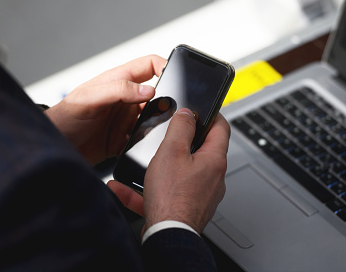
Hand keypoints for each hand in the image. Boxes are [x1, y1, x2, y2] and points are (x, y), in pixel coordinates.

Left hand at [45, 55, 165, 164]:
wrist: (54, 148)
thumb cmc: (64, 118)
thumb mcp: (89, 99)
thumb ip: (118, 90)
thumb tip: (148, 90)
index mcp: (118, 81)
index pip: (150, 65)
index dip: (166, 66)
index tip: (178, 77)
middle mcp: (125, 99)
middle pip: (158, 93)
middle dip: (169, 100)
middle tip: (174, 111)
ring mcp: (126, 119)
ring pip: (155, 118)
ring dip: (160, 125)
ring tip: (161, 132)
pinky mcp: (124, 139)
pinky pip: (145, 140)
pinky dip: (149, 143)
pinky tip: (148, 147)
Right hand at [108, 109, 229, 234]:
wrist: (167, 236)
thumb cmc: (172, 198)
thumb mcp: (172, 151)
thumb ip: (180, 128)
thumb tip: (187, 114)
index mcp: (214, 160)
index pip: (221, 128)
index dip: (211, 114)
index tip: (201, 109)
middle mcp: (212, 178)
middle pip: (201, 150)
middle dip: (182, 141)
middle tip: (168, 134)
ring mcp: (200, 194)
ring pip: (180, 173)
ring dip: (159, 167)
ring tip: (143, 163)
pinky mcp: (186, 209)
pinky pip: (165, 193)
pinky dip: (146, 189)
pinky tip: (124, 188)